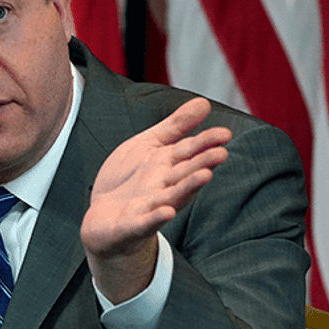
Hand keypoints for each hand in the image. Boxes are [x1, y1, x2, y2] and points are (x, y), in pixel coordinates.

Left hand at [81, 97, 231, 303]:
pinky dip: (155, 218)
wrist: (103, 218)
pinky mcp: (132, 225)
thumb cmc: (127, 181)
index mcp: (167, 166)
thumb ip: (175, 126)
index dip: (206, 142)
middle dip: (203, 163)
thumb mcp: (149, 145)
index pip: (189, 151)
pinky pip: (145, 222)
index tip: (225, 133)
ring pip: (172, 196)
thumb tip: (204, 103)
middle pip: (185, 173)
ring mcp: (149, 207)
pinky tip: (166, 212)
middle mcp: (163, 186)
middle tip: (221, 153)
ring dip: (188, 187)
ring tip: (204, 176)